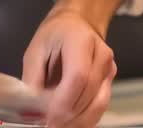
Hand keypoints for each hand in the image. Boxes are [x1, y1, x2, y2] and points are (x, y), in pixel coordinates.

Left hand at [22, 9, 116, 127]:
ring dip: (77, 121)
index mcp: (81, 41)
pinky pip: (99, 106)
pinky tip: (68, 122)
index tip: (48, 118)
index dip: (64, 102)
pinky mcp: (110, 82)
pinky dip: (84, 119)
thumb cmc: (55, 36)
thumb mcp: (35, 51)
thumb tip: (32, 110)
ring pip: (98, 105)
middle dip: (68, 116)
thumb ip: (33, 79)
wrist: (77, 25)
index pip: (78, 76)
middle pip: (89, 95)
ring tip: (56, 125)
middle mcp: (101, 55)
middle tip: (48, 124)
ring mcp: (109, 70)